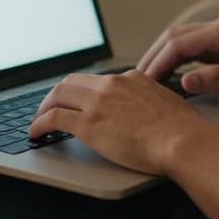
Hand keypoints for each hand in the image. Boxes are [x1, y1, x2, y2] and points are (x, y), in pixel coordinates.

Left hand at [28, 70, 218, 174]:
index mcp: (132, 78)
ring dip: (44, 107)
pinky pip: (53, 118)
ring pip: (58, 95)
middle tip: (51, 106)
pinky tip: (36, 133)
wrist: (182, 139)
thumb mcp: (167, 103)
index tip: (78, 99)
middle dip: (58, 94)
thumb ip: (150, 101)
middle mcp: (111, 85)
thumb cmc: (182, 129)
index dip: (84, 90)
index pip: (99, 79)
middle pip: (72, 81)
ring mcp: (97, 102)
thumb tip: (147, 112)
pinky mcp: (87, 123)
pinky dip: (39, 124)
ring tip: (38, 120)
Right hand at [137, 16, 218, 96]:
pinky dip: (180, 57)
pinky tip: (175, 73)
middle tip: (138, 79)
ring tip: (150, 76)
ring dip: (166, 55)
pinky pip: (197, 47)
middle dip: (155, 55)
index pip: (179, 44)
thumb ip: (217, 79)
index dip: (158, 62)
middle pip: (176, 36)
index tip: (143, 81)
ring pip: (185, 39)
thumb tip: (184, 82)